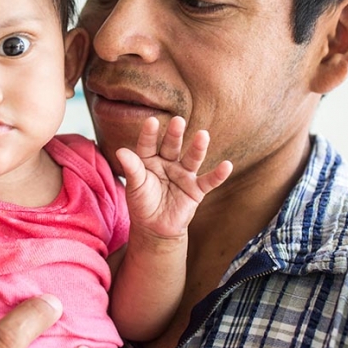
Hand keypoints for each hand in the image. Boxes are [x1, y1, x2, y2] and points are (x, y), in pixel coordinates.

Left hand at [116, 116, 232, 239]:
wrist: (155, 227)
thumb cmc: (142, 202)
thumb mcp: (135, 186)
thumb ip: (131, 169)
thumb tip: (120, 151)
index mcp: (149, 160)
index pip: (148, 145)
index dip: (149, 134)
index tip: (151, 121)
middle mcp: (168, 163)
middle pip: (172, 146)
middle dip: (175, 134)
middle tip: (178, 120)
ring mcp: (183, 175)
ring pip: (192, 159)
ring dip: (198, 148)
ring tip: (203, 135)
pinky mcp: (196, 189)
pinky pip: (209, 181)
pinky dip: (218, 175)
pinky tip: (227, 165)